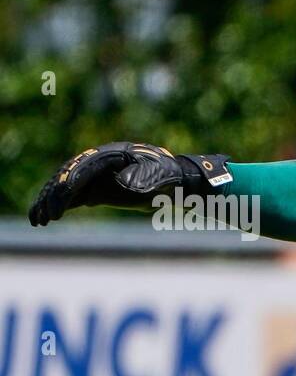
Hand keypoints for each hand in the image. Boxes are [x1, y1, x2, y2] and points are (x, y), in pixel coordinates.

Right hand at [28, 142, 230, 226]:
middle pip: (68, 177)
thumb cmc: (169, 175)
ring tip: (38, 220)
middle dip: (53, 196)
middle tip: (42, 216)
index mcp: (110, 155)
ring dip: (51, 202)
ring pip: (68, 187)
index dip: (67, 187)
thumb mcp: (159, 174)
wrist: (177, 181)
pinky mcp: (99, 189)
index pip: (81, 170)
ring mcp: (97, 176)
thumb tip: (123, 183)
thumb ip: (143, 177)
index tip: (58, 204)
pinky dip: (61, 205)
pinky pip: (75, 196)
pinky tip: (48, 218)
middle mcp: (98, 163)